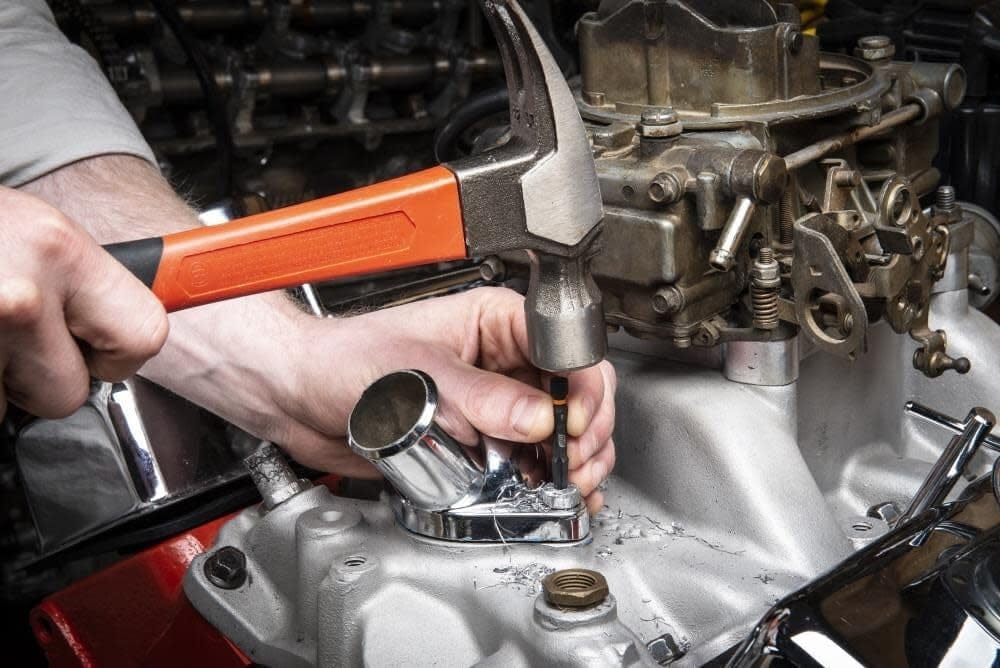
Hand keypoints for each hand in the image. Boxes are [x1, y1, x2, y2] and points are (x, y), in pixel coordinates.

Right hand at [0, 187, 167, 418]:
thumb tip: (130, 333)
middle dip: (38, 377)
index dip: (118, 354)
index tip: (100, 348)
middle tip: (8, 333)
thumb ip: (85, 283)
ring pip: (6, 409)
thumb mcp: (35, 232)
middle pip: (68, 394)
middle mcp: (18, 293)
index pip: (143, 337)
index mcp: (59, 249)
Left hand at [272, 287, 615, 511]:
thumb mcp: (413, 373)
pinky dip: (551, 477)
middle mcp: (501, 358)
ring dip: (574, 459)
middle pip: (575, 391)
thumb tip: (538, 419)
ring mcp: (494, 400)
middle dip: (585, 430)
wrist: (298, 395)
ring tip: (568, 482)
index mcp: (493, 320)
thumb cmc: (339, 359)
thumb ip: (479, 398)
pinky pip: (531, 457)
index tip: (571, 426)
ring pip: (561, 429)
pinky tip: (556, 492)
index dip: (580, 388)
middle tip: (574, 464)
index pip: (564, 347)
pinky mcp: (481, 436)